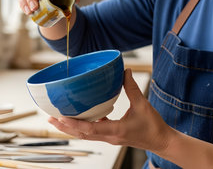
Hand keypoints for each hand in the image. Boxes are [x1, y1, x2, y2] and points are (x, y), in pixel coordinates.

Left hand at [48, 68, 172, 153]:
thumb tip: (125, 71)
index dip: (73, 123)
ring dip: (70, 128)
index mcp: (115, 130)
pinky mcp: (111, 136)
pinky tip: (78, 117)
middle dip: (64, 127)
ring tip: (57, 119)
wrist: (162, 142)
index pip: (89, 129)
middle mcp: (108, 136)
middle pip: (81, 134)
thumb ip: (132, 88)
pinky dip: (83, 125)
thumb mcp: (143, 105)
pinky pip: (93, 131)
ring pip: (85, 134)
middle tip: (50, 117)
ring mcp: (109, 138)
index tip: (61, 117)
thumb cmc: (153, 126)